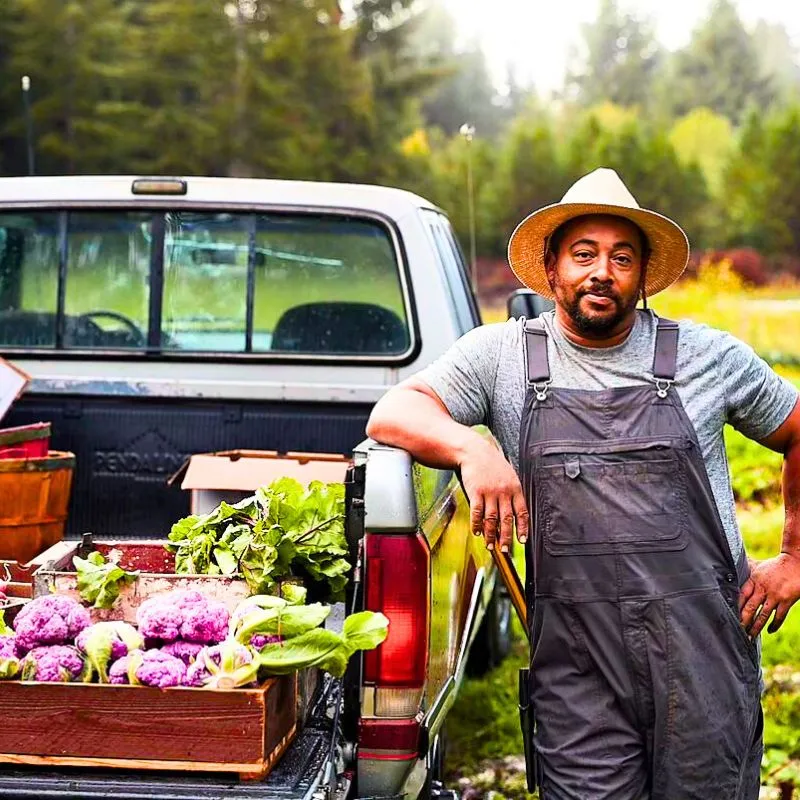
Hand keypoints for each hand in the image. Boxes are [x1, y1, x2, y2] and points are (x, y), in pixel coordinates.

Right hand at [458, 438, 528, 553]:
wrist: (475, 451)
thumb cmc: (492, 464)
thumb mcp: (508, 475)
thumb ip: (511, 493)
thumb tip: (512, 514)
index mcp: (515, 488)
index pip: (522, 512)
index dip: (522, 528)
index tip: (521, 541)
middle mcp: (504, 492)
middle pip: (507, 519)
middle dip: (506, 537)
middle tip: (504, 550)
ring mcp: (489, 492)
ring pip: (492, 519)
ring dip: (491, 535)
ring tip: (490, 545)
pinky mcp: (476, 492)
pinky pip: (477, 512)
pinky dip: (477, 524)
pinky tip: (477, 532)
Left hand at [739, 553, 799, 635]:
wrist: (796, 563)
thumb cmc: (776, 565)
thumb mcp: (759, 566)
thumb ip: (748, 569)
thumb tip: (733, 564)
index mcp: (754, 580)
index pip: (742, 596)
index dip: (736, 607)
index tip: (730, 616)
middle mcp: (763, 589)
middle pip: (750, 608)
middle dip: (743, 621)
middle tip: (738, 631)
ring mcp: (775, 596)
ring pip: (763, 615)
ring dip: (756, 627)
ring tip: (750, 636)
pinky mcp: (786, 601)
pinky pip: (779, 616)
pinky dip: (774, 624)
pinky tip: (769, 630)